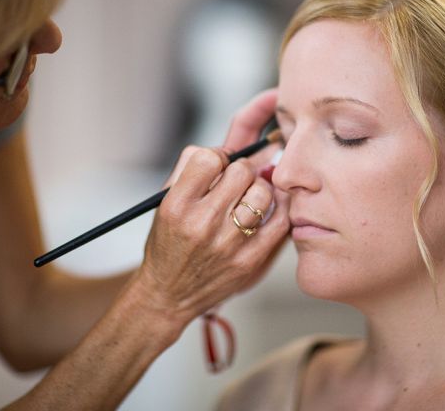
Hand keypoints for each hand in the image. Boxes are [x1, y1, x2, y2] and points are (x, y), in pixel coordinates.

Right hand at [138, 145, 288, 325]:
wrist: (169, 294)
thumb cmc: (169, 244)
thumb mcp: (164, 202)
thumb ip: (190, 168)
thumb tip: (227, 149)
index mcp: (177, 206)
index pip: (208, 159)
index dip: (218, 156)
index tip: (219, 166)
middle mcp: (202, 223)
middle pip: (241, 172)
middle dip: (241, 171)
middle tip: (237, 181)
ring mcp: (229, 244)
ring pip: (263, 193)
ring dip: (259, 189)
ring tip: (249, 197)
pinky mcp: (250, 260)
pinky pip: (280, 221)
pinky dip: (279, 208)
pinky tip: (268, 208)